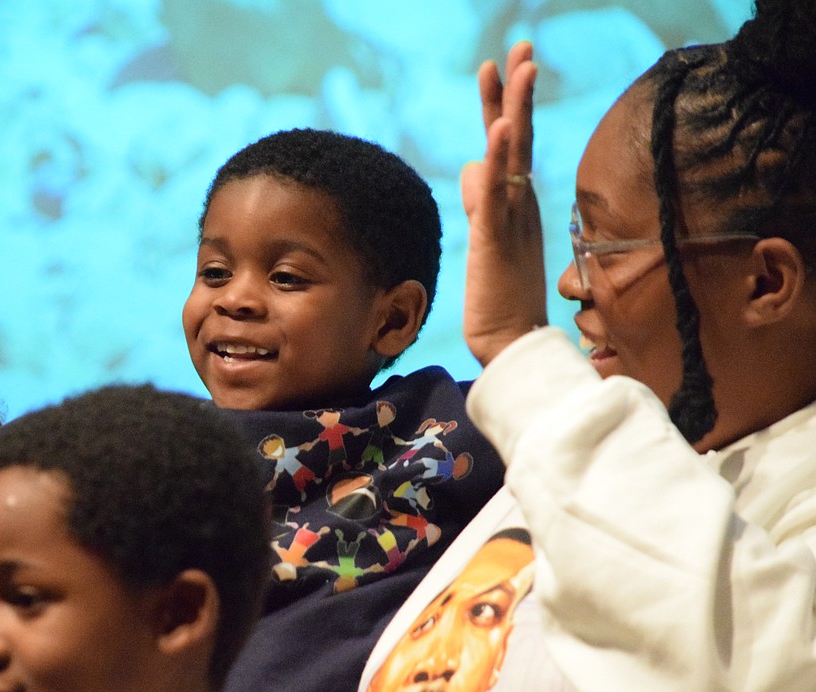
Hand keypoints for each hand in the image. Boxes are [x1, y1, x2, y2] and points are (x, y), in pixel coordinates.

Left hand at [461, 41, 547, 366]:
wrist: (512, 340)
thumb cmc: (501, 294)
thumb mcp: (486, 237)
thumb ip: (481, 199)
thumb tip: (474, 166)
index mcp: (516, 201)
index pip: (511, 142)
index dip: (506, 103)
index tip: (505, 64)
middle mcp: (520, 202)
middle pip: (518, 134)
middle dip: (517, 88)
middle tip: (522, 45)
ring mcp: (511, 218)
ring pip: (513, 153)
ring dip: (513, 106)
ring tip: (514, 63)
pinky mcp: (496, 238)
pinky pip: (499, 190)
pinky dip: (501, 157)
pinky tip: (502, 126)